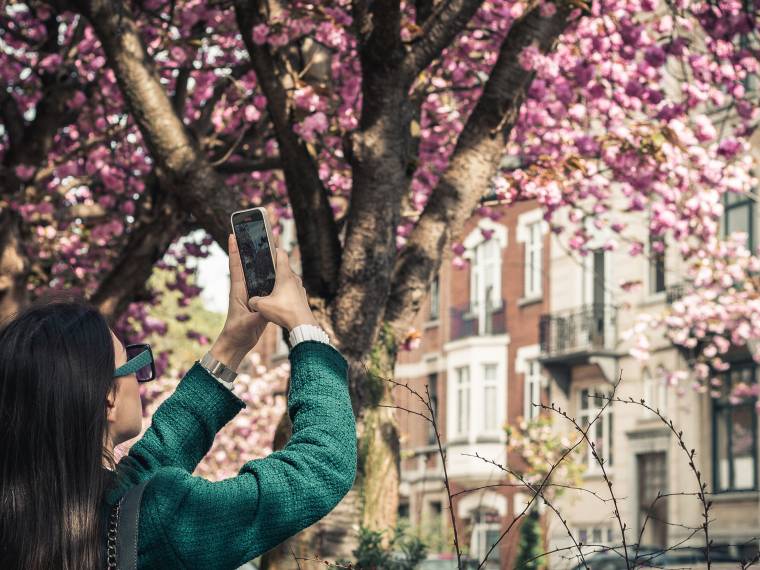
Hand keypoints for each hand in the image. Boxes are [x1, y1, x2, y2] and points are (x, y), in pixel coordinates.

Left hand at [210, 234, 268, 370]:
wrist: (236, 344)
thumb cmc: (237, 333)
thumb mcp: (248, 324)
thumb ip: (258, 316)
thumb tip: (268, 307)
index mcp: (238, 291)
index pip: (236, 266)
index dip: (235, 250)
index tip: (233, 234)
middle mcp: (244, 289)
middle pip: (247, 265)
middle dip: (249, 249)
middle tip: (254, 232)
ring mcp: (251, 294)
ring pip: (257, 273)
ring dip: (261, 260)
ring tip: (269, 246)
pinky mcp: (259, 301)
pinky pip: (264, 284)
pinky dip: (270, 275)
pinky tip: (278, 269)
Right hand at [247, 248, 317, 330]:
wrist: (303, 324)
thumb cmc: (284, 312)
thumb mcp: (262, 306)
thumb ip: (254, 301)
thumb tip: (252, 301)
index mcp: (285, 275)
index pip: (281, 254)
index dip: (274, 249)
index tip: (268, 248)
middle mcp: (294, 279)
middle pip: (284, 267)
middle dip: (274, 268)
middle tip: (265, 271)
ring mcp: (300, 288)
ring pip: (289, 280)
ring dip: (280, 281)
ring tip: (270, 287)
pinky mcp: (302, 297)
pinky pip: (292, 290)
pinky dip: (286, 292)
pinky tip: (279, 300)